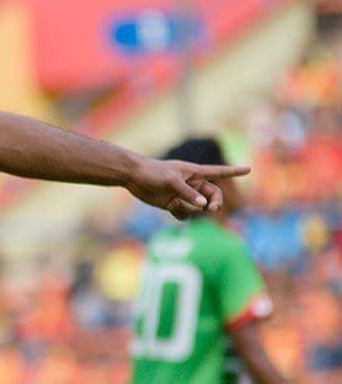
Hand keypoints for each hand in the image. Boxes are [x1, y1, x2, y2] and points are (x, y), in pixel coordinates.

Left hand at [125, 158, 249, 219]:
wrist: (134, 177)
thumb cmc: (153, 172)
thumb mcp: (171, 181)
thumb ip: (187, 193)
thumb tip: (203, 205)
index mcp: (195, 172)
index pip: (219, 172)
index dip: (234, 171)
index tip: (249, 168)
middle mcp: (193, 184)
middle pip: (214, 196)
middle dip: (215, 203)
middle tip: (211, 208)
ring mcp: (184, 195)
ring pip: (199, 208)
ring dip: (192, 209)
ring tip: (176, 203)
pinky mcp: (174, 204)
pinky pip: (186, 214)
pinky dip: (182, 214)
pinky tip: (171, 207)